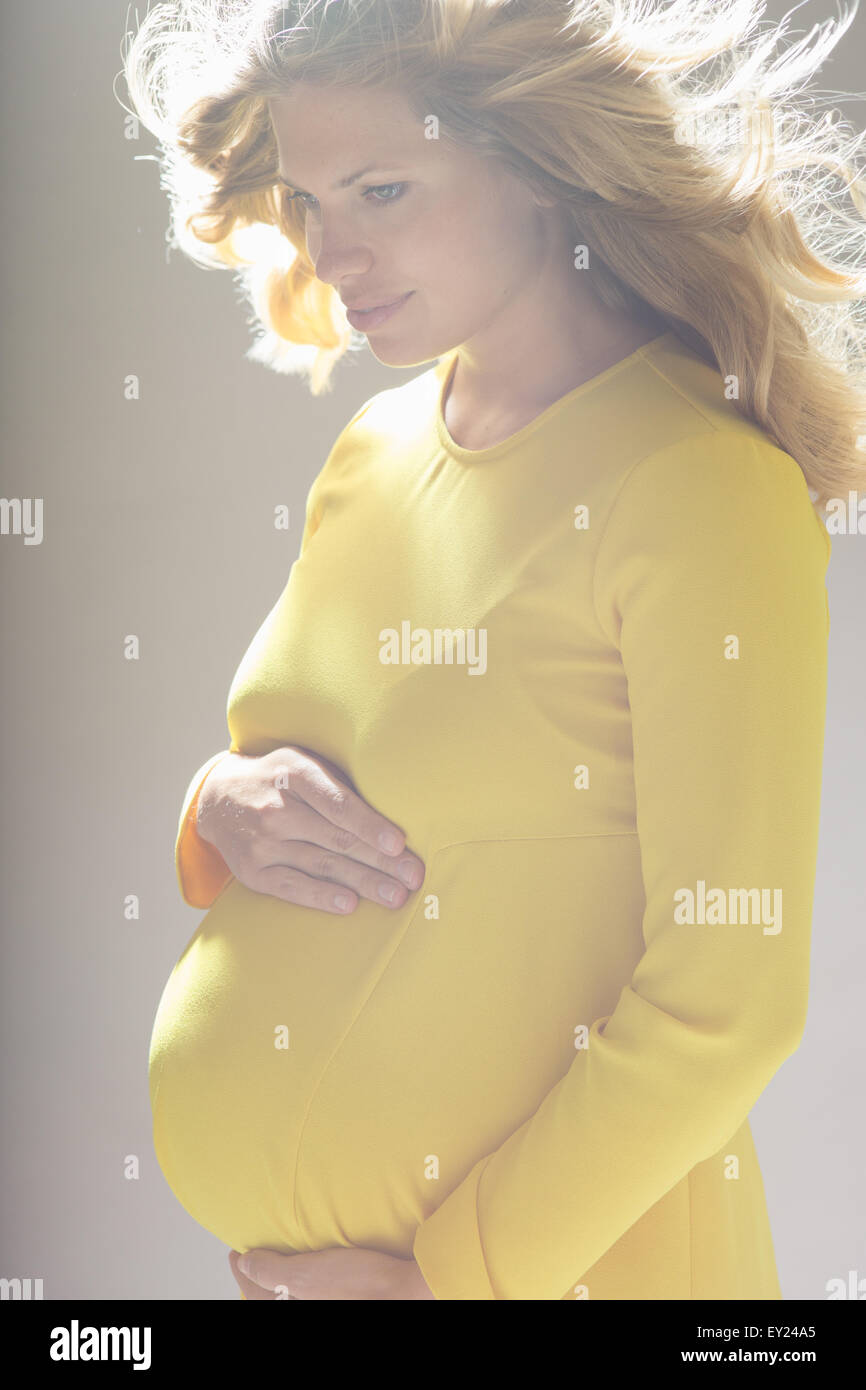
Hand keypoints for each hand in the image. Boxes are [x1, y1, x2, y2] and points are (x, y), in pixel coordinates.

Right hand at [195, 745, 424, 913]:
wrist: (218, 797)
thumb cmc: (279, 779)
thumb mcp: (303, 763)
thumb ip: (338, 785)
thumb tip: (391, 814)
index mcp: (295, 773)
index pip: (338, 803)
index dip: (370, 825)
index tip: (399, 844)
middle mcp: (276, 808)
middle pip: (337, 839)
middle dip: (381, 861)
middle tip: (414, 877)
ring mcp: (262, 842)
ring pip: (322, 865)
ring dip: (363, 883)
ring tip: (396, 897)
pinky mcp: (252, 870)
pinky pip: (292, 886)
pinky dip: (322, 897)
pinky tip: (349, 905)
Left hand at [228, 1245, 435, 1299]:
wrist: (407, 1291)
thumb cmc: (361, 1285)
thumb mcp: (308, 1274)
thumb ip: (272, 1271)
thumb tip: (245, 1264)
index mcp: (293, 1310)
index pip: (254, 1291)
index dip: (241, 1269)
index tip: (236, 1251)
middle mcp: (309, 1309)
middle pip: (273, 1298)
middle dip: (260, 1279)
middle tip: (253, 1257)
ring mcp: (326, 1304)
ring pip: (293, 1296)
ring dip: (282, 1280)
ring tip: (280, 1259)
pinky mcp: (344, 1299)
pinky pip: (312, 1294)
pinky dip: (304, 1283)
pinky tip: (314, 1267)